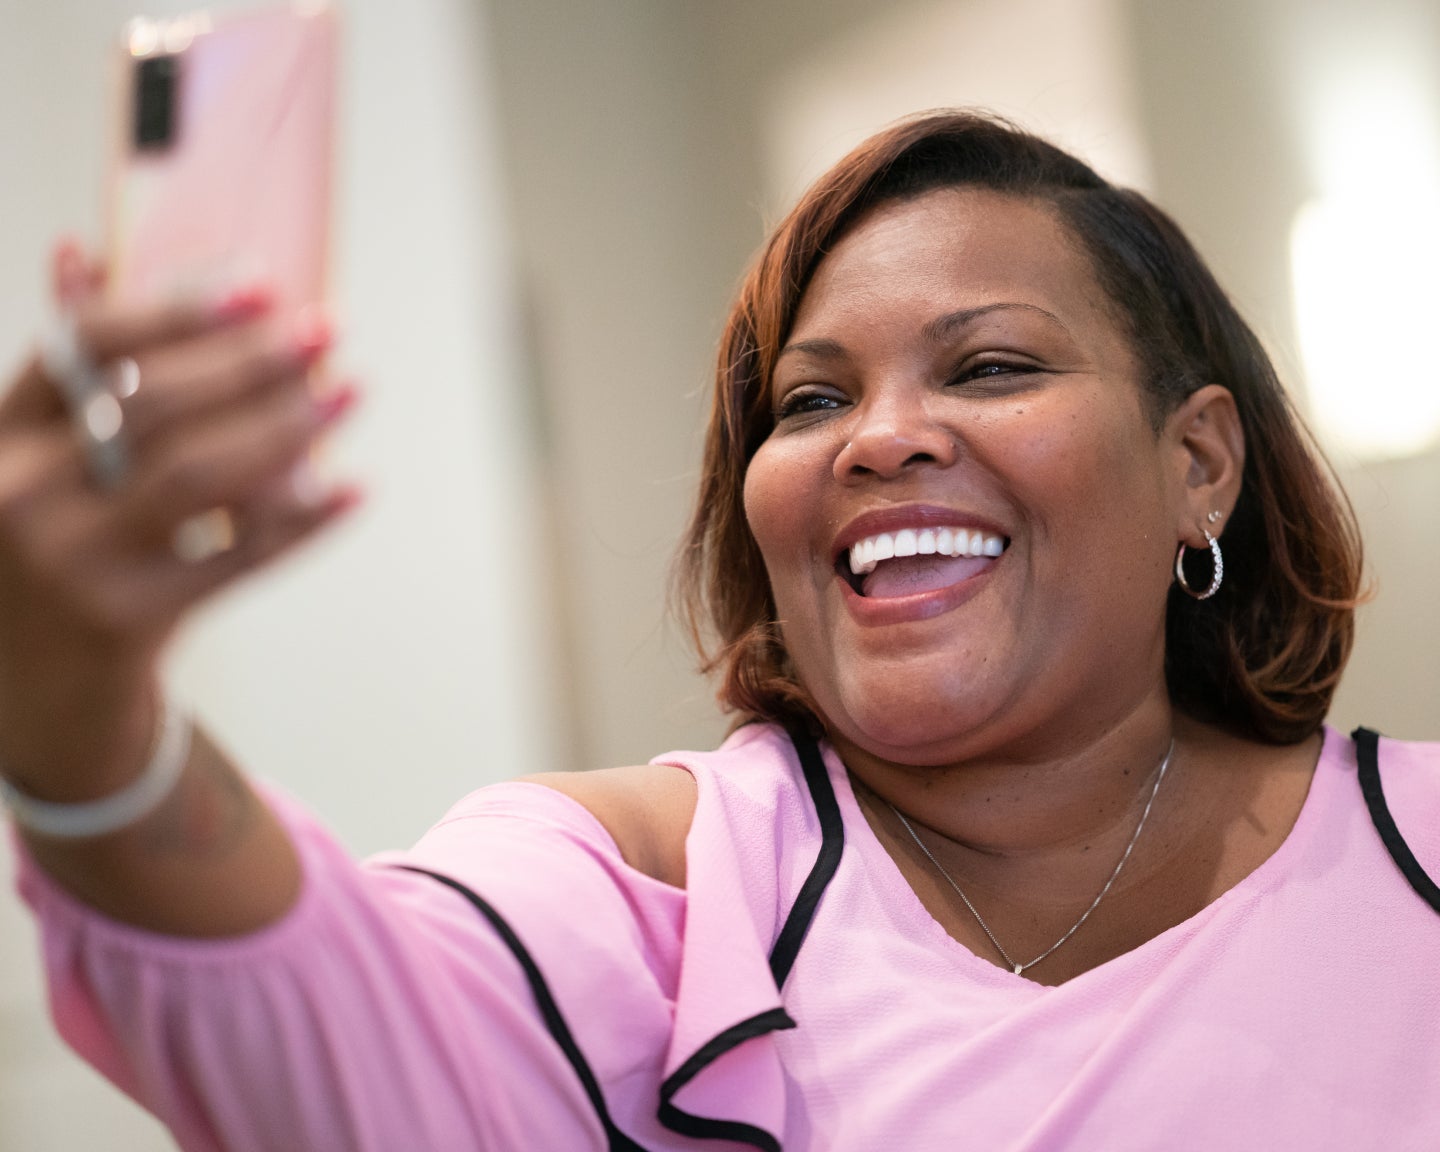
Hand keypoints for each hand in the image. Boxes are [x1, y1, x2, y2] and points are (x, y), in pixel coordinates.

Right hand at [0, 241, 358, 799]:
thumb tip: (78, 250)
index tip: (259, 285)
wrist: (33, 691)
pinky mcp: (132, 620)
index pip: (88, 345)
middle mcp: (24, 494)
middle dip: (251, 361)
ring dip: (290, 426)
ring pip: (202, 475)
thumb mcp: (37, 455)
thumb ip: (70, 369)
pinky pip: (240, 557)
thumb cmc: (52, 546)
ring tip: (352, 391)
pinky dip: (304, 521)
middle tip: (326, 329)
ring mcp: (75, 562)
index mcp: (0, 436)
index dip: (178, 309)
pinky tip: (353, 487)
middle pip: (155, 404)